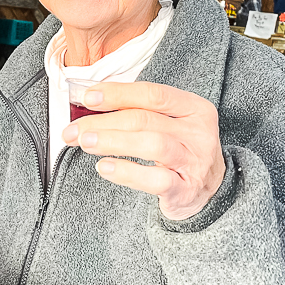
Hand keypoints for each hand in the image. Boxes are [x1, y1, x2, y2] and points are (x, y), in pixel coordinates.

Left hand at [61, 82, 225, 220]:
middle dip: (104, 122)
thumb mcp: (171, 125)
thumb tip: (92, 104)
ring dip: (113, 141)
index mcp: (194, 107)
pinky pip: (155, 179)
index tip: (88, 97)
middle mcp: (198, 132)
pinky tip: (104, 167)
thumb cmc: (181, 152)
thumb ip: (139, 113)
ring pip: (152, 144)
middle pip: (145, 120)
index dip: (118, 94)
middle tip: (75, 129)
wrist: (209, 191)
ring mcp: (194, 161)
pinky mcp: (186, 189)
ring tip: (86, 142)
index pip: (152, 94)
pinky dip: (126, 172)